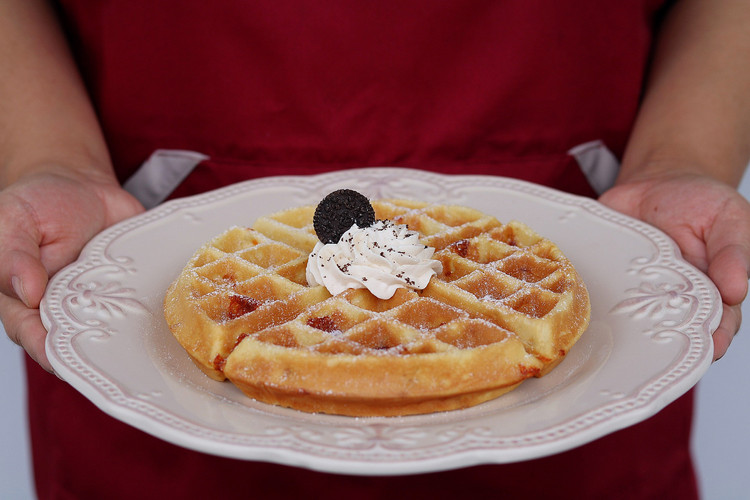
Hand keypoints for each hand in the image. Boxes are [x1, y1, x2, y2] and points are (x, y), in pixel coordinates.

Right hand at [0, 169, 143, 370]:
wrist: (82, 186)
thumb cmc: (41, 205)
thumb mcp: (14, 220)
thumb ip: (13, 256)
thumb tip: (28, 293)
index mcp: (24, 298)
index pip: (29, 332)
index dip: (43, 346)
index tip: (58, 355)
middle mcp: (62, 307)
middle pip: (74, 340)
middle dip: (90, 349)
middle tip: (106, 351)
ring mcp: (99, 302)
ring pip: (112, 329)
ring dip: (125, 335)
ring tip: (138, 341)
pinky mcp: (129, 291)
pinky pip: (141, 306)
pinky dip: (152, 310)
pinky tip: (166, 314)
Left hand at [599, 170, 749, 360]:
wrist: (656, 183)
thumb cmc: (698, 203)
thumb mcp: (727, 217)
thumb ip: (733, 251)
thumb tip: (738, 290)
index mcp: (711, 289)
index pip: (718, 322)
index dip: (715, 338)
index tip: (711, 348)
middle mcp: (673, 297)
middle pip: (673, 329)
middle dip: (668, 344)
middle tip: (664, 352)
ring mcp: (638, 290)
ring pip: (633, 319)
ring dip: (629, 329)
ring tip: (627, 336)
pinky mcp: (609, 278)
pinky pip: (600, 293)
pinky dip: (592, 301)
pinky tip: (587, 309)